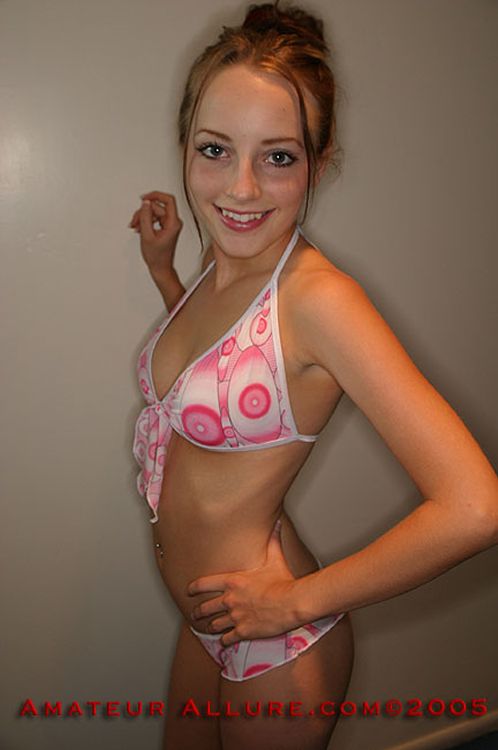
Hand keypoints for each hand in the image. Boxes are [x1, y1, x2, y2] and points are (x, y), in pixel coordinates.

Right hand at [128, 190, 182, 274]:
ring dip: (143, 217)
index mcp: (173, 223)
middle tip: (135, 221)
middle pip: (157, 207)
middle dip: (144, 212)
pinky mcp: (165, 227)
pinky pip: (154, 218)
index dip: (155, 195)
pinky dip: (145, 221)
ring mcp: (170, 225)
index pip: (168, 200)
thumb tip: (145, 203)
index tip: (144, 198)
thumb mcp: (147, 235)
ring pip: (154, 212)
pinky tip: (140, 228)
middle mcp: (174, 222)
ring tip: (136, 227)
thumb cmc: (157, 257)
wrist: (160, 268)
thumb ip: (145, 217)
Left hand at [187, 520, 302, 646]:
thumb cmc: (283, 581)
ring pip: (214, 625)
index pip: (204, 584)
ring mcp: (235, 617)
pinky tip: (224, 641)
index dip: (193, 588)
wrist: (291, 602)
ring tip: (208, 628)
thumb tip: (276, 522)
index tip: (188, 590)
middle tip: (195, 614)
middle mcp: (229, 600)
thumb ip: (272, 541)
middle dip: (198, 612)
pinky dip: (225, 641)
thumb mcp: (275, 558)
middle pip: (205, 608)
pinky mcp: (244, 632)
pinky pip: (228, 639)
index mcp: (233, 582)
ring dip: (211, 626)